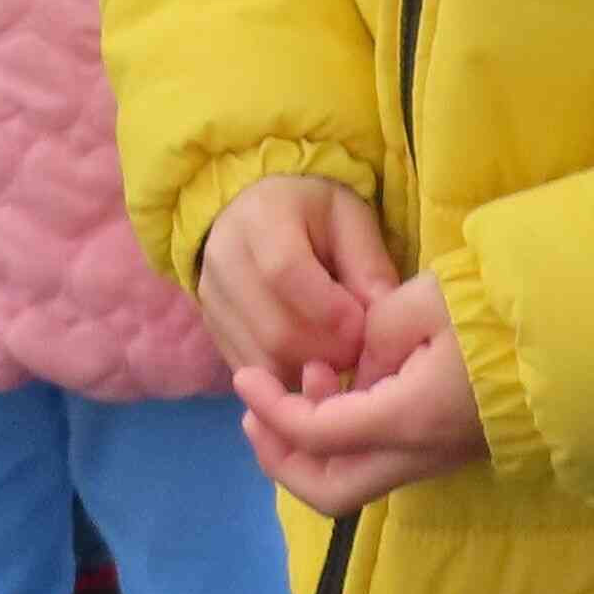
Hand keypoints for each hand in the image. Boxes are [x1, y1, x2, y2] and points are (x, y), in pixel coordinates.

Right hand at [193, 175, 397, 386]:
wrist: (258, 214)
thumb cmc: (315, 216)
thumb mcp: (351, 220)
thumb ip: (369, 266)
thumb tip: (382, 323)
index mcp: (261, 217)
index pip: (285, 272)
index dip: (330, 310)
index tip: (364, 327)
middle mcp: (224, 258)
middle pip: (274, 330)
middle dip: (328, 351)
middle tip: (360, 350)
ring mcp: (211, 299)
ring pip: (263, 361)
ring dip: (310, 371)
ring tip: (338, 354)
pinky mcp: (213, 331)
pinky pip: (252, 372)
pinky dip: (288, 378)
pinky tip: (311, 362)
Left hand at [239, 275, 489, 516]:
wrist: (570, 337)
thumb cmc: (494, 311)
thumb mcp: (419, 302)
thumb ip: (370, 335)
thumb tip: (354, 368)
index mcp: (408, 419)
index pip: (317, 434)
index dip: (271, 410)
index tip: (245, 378)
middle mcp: (418, 455)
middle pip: (329, 492)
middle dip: (280, 457)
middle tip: (256, 412)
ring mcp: (436, 460)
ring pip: (355, 481)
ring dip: (314, 444)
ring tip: (312, 378)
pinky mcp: (447, 450)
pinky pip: (381, 460)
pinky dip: (345, 437)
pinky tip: (346, 386)